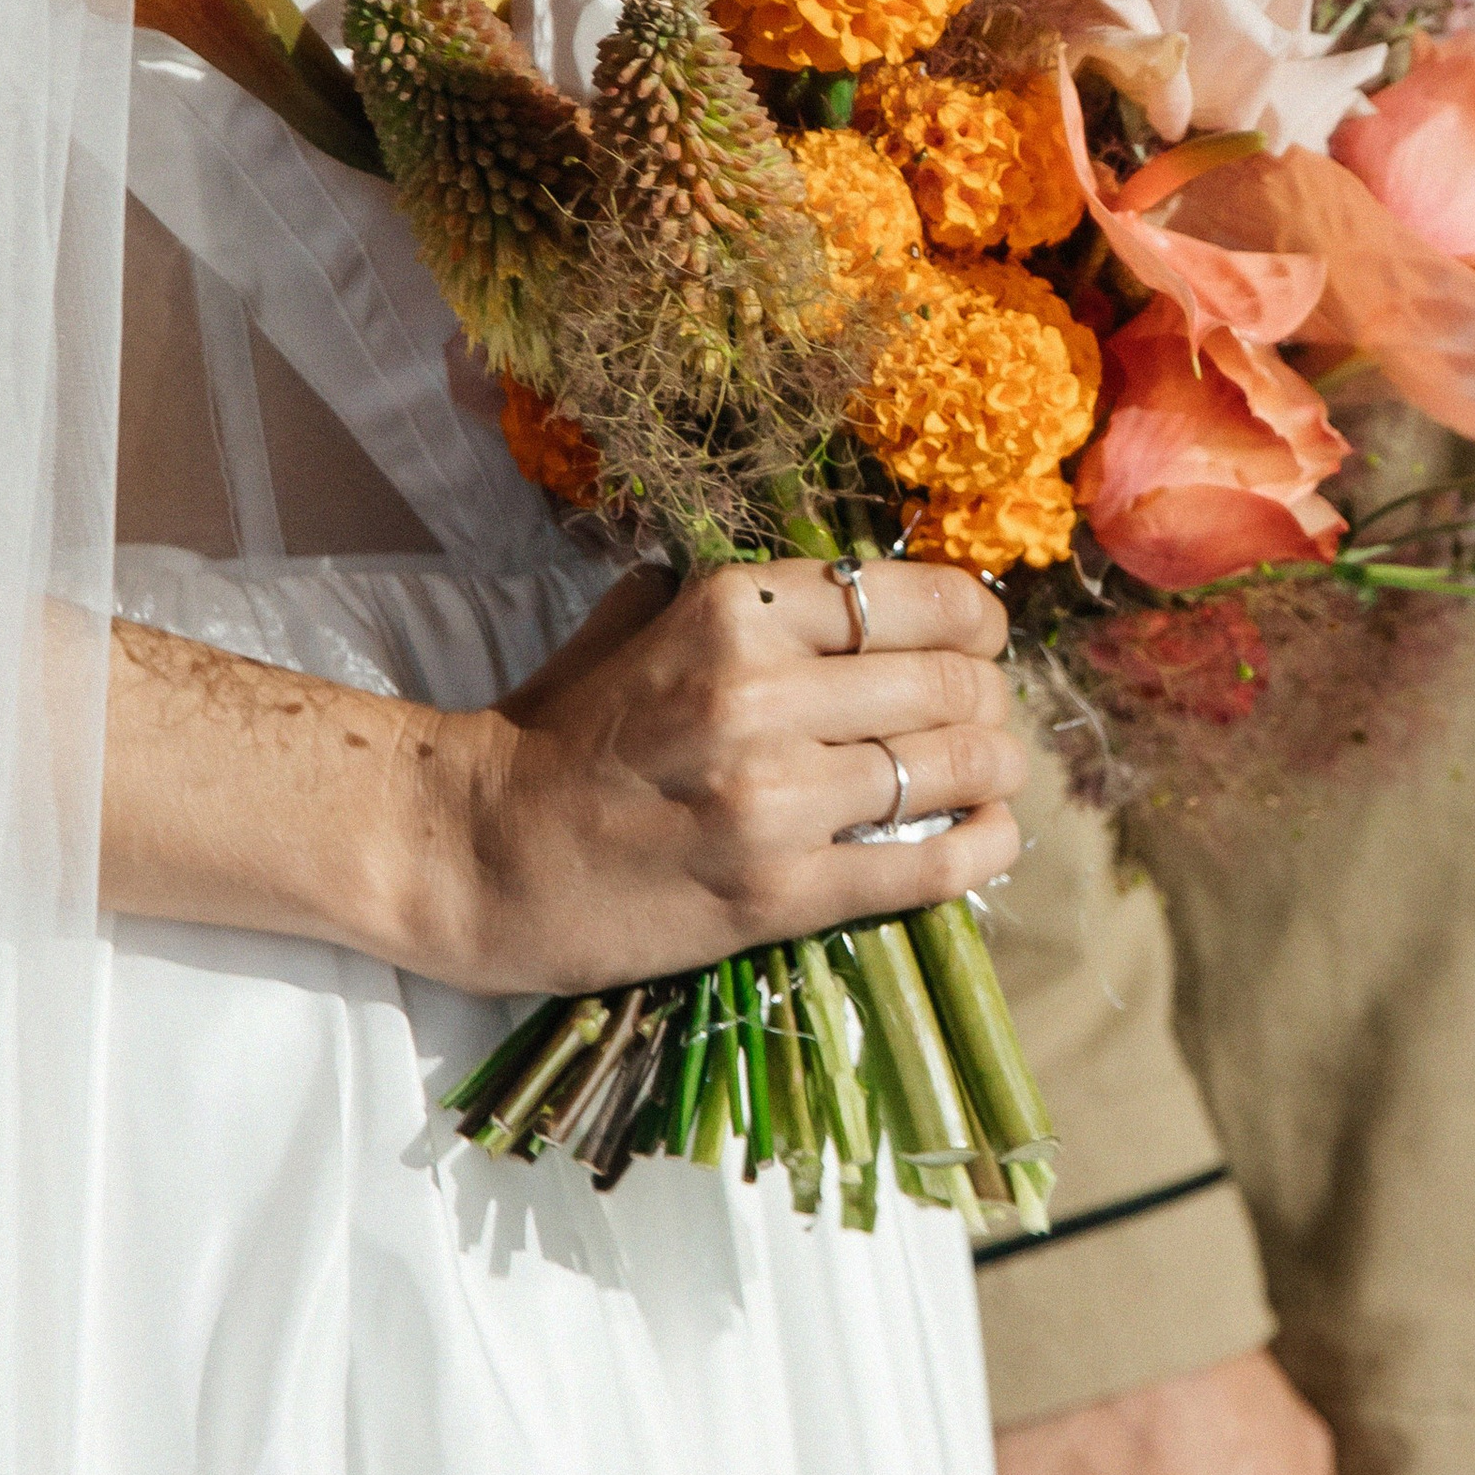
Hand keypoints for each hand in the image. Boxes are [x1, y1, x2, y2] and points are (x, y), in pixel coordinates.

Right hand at [438, 555, 1026, 992]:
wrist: (477, 854)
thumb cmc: (556, 735)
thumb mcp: (634, 624)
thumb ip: (725, 594)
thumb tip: (830, 580)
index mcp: (731, 612)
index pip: (912, 598)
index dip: (974, 618)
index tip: (979, 637)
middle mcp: (762, 694)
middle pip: (952, 681)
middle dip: (989, 697)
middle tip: (985, 713)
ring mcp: (776, 799)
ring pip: (957, 766)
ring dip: (997, 769)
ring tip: (993, 774)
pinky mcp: (781, 894)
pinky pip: (930, 865)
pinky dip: (984, 847)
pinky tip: (991, 834)